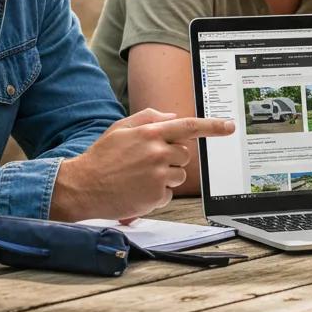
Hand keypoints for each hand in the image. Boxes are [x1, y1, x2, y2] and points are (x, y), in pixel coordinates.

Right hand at [51, 109, 235, 221]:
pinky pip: (169, 193)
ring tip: (139, 177)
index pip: (189, 126)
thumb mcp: (120, 129)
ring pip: (179, 174)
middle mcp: (157, 152)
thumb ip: (148, 119)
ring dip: (165, 177)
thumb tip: (172, 116)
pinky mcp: (156, 195)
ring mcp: (158, 175)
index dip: (213, 126)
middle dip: (171, 158)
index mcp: (150, 133)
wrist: (81, 187)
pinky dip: (157, 194)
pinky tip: (138, 190)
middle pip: (184, 154)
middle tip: (146, 162)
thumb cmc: (101, 158)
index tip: (230, 126)